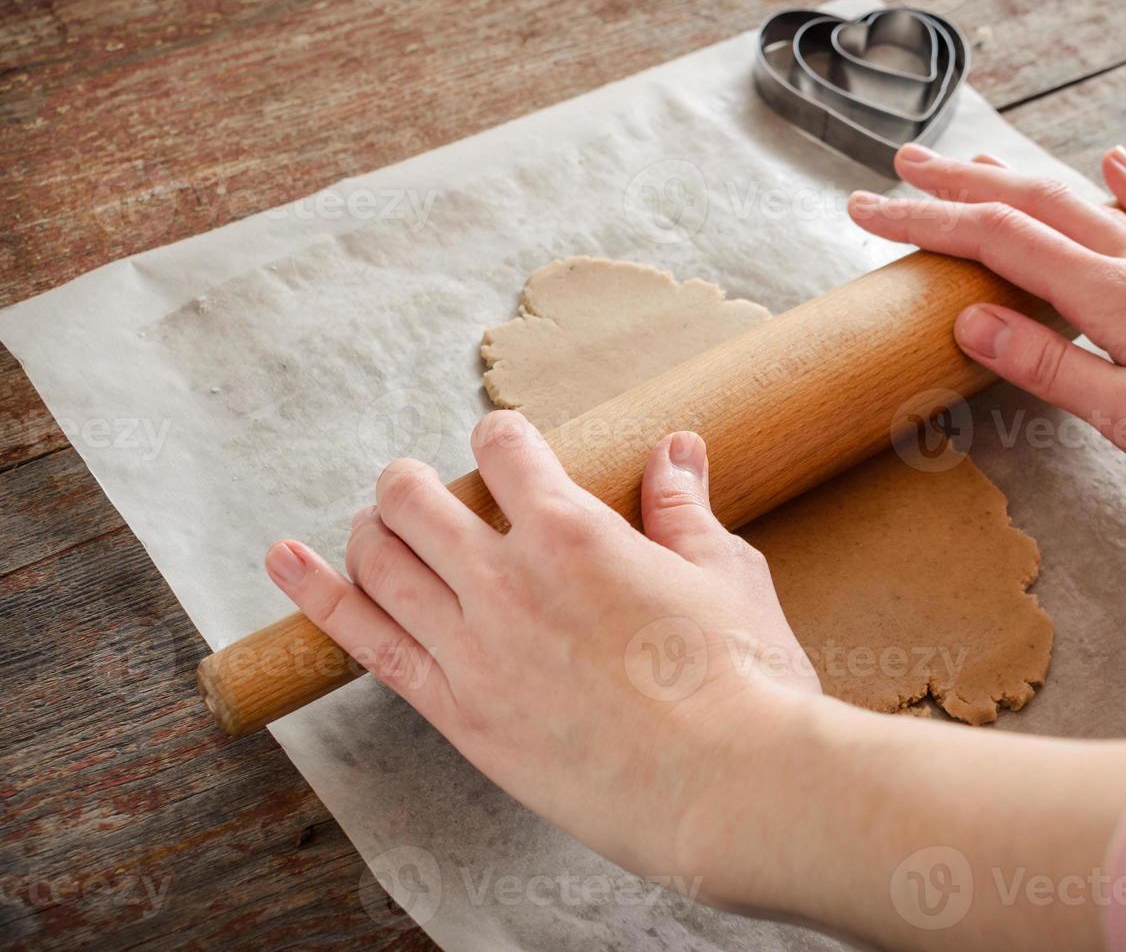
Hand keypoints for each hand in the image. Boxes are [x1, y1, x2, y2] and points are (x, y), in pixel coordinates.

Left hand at [264, 413, 818, 881]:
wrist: (728, 788)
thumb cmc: (743, 680)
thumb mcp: (725, 574)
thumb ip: (682, 508)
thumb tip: (674, 451)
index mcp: (571, 531)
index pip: (502, 445)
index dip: (502, 436)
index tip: (510, 447)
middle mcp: (505, 580)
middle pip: (415, 497)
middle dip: (416, 482)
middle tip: (434, 492)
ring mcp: (472, 650)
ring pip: (379, 560)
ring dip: (372, 529)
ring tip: (380, 526)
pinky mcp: (459, 715)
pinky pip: (367, 643)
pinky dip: (318, 596)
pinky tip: (285, 561)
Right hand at [850, 143, 1125, 498]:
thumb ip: (1049, 367)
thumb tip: (970, 319)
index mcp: (1108, 296)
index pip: (995, 241)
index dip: (925, 220)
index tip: (867, 211)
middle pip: (1030, 205)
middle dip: (957, 184)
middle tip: (899, 168)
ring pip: (1080, 202)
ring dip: (1019, 179)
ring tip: (974, 162)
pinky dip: (1125, 186)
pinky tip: (1116, 162)